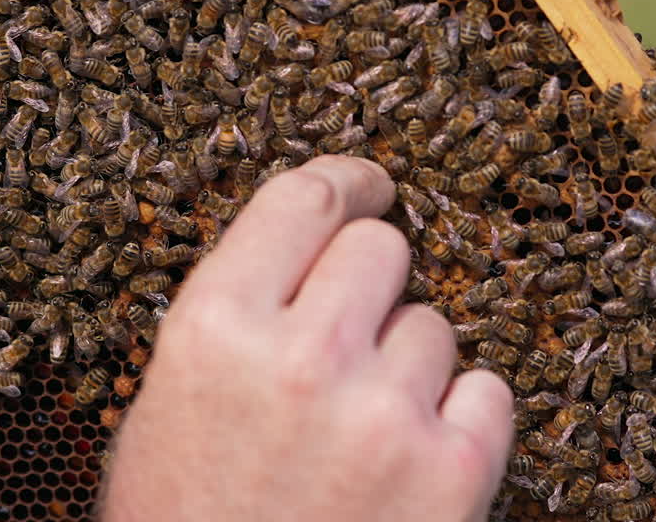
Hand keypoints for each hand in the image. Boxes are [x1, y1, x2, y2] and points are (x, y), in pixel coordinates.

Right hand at [102, 155, 514, 521]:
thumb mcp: (167, 407)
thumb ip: (234, 319)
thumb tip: (304, 257)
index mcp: (213, 329)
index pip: (303, 201)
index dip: (347, 181)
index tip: (371, 185)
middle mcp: (300, 358)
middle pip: (383, 249)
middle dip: (374, 285)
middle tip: (356, 333)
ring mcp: (382, 415)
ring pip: (436, 326)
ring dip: (410, 365)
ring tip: (365, 431)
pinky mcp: (452, 473)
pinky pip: (489, 390)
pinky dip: (461, 417)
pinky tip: (414, 458)